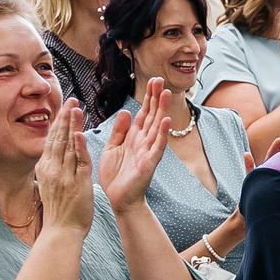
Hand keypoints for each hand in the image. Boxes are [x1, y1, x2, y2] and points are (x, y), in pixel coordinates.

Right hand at [34, 99, 96, 237]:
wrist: (61, 232)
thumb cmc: (59, 211)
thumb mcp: (50, 185)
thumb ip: (53, 168)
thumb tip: (53, 156)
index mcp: (46, 169)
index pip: (52, 140)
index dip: (58, 123)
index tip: (64, 108)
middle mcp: (52, 169)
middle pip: (58, 138)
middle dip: (65, 117)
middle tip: (71, 99)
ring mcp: (64, 176)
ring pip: (68, 146)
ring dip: (72, 125)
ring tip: (76, 108)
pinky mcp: (77, 184)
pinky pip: (79, 162)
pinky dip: (80, 147)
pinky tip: (80, 133)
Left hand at [95, 80, 171, 210]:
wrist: (119, 200)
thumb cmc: (115, 176)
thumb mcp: (112, 148)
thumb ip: (119, 131)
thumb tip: (125, 111)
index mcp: (133, 137)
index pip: (143, 113)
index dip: (148, 98)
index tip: (153, 81)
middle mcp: (143, 142)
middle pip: (152, 115)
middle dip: (156, 98)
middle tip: (160, 79)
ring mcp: (148, 151)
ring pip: (157, 126)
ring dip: (162, 110)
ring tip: (166, 93)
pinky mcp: (149, 163)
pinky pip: (157, 146)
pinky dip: (163, 133)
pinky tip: (167, 121)